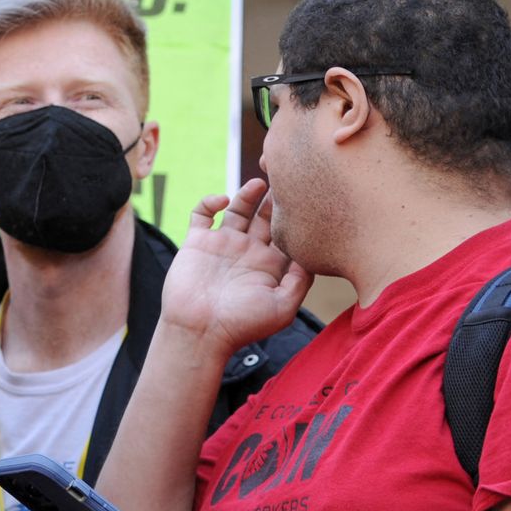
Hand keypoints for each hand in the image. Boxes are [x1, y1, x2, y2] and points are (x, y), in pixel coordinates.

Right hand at [155, 179, 311, 354]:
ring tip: (259, 182)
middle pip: (264, 217)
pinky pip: (202, 213)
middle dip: (274, 199)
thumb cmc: (242, 324)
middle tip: (285, 179)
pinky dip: (210, 201)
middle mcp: (247, 252)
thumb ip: (299, 280)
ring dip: (247, 194)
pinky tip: (222, 200)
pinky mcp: (197, 241)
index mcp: (269, 265)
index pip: (286, 233)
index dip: (295, 216)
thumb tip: (312, 252)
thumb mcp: (282, 307)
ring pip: (237, 210)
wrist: (199, 332)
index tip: (306, 197)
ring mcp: (221, 245)